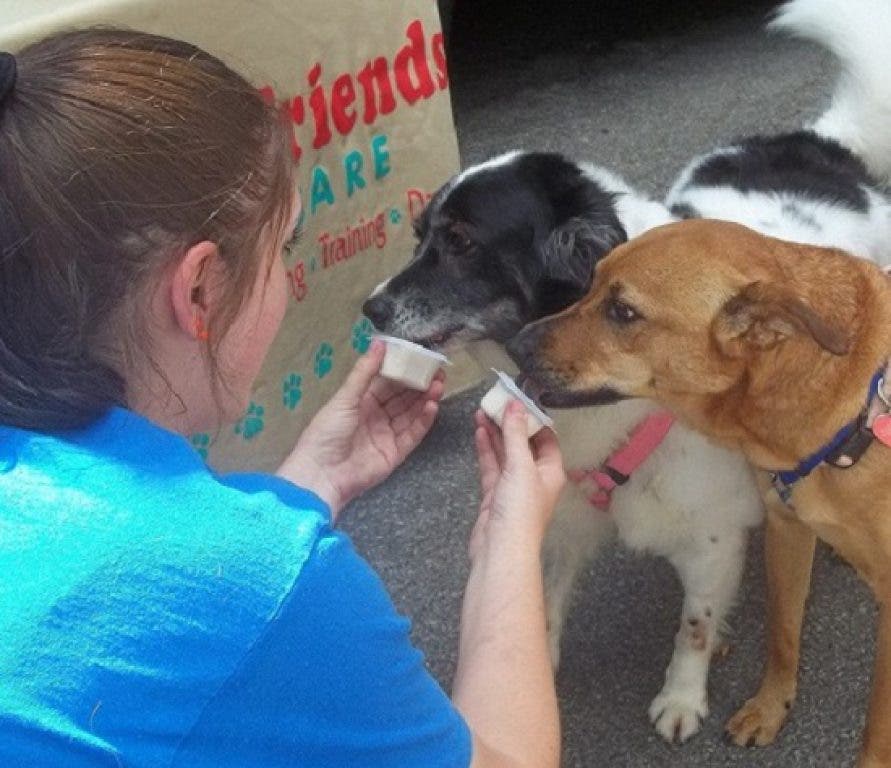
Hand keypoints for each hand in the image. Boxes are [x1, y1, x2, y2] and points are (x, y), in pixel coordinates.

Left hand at [278, 340, 443, 518]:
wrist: (322, 474)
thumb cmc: (327, 432)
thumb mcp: (345, 398)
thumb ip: (365, 372)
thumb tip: (379, 342)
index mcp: (360, 402)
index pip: (387, 382)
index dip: (404, 371)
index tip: (421, 359)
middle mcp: (376, 417)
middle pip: (403, 398)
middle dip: (420, 384)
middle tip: (438, 371)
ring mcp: (387, 435)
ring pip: (411, 414)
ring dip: (425, 399)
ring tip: (438, 385)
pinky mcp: (395, 453)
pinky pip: (413, 434)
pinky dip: (423, 420)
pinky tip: (432, 406)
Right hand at [469, 402, 564, 560]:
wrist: (500, 548)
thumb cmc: (520, 509)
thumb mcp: (520, 466)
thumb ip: (515, 434)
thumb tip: (516, 405)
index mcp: (551, 471)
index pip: (546, 437)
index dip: (533, 419)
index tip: (519, 399)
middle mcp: (534, 477)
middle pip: (523, 443)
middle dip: (510, 423)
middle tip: (496, 402)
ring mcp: (513, 486)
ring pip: (504, 453)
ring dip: (495, 433)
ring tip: (482, 411)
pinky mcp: (494, 494)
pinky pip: (491, 466)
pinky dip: (485, 449)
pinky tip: (479, 432)